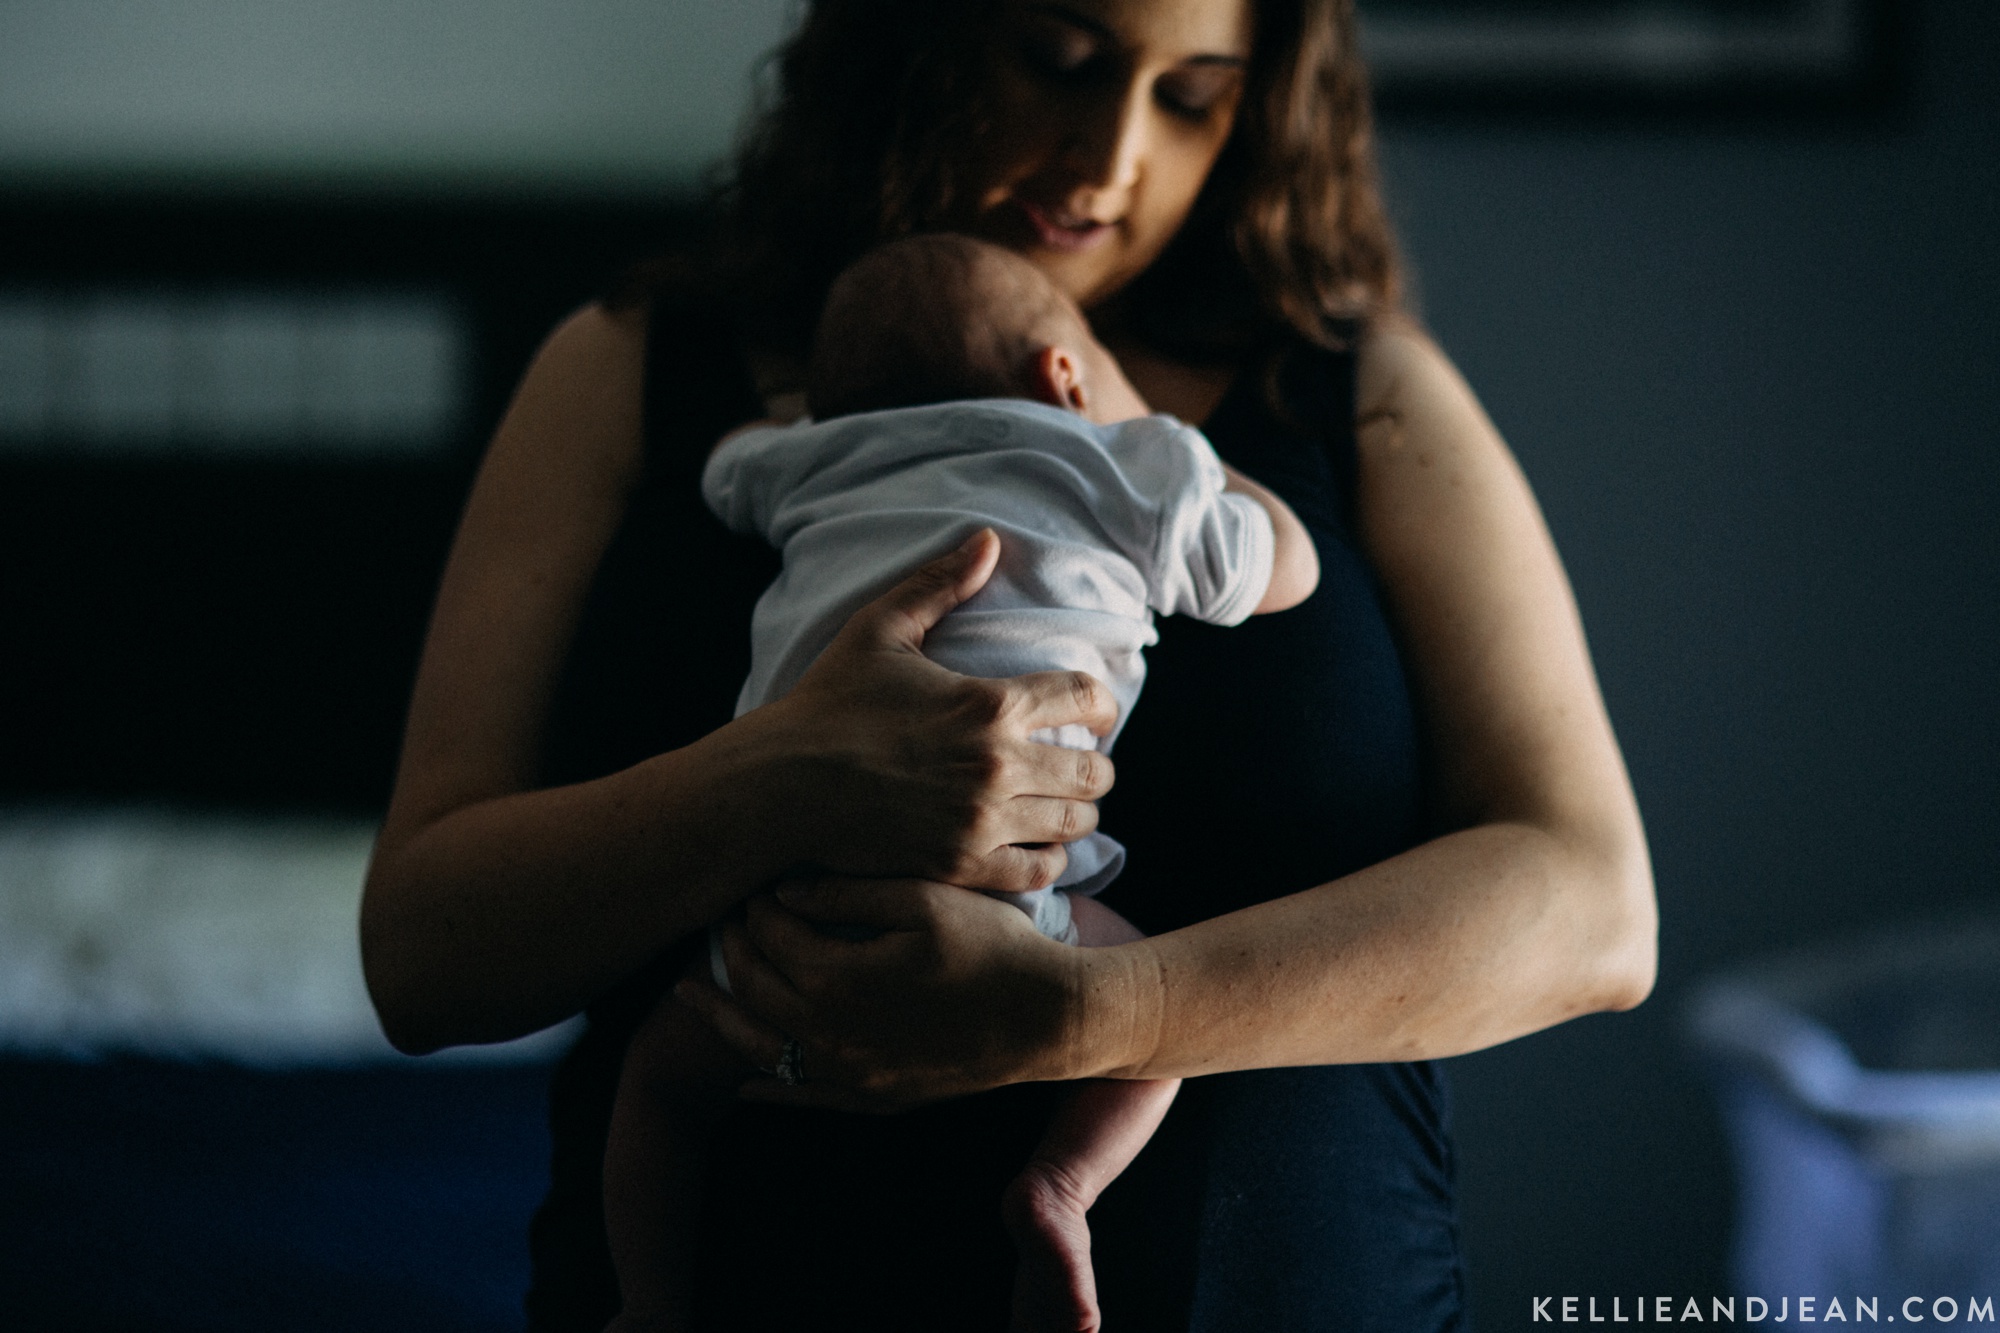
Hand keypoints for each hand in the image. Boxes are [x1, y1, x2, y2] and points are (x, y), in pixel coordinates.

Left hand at [675, 876, 1089, 1111]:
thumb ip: (845, 893)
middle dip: (734, 946)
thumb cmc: (992, 946)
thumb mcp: (922, 898)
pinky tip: (744, 1080)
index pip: (770, 934)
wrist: (1049, 1018)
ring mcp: (851, 1076)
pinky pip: (804, 1097)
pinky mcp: (877, 1098)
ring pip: (763, 1046)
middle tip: (725, 915)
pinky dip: (768, 1086)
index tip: (755, 879)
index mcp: (835, 981)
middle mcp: (830, 1037)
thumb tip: (782, 891)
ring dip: (723, 1015)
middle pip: (757, 986)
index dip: (756, 903)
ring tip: (688, 991)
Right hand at [755, 528, 1118, 892]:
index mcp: (989, 704)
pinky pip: (1039, 871)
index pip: (1088, 699)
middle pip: (1094, 772)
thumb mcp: (880, 629)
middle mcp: (996, 765)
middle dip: (1094, 765)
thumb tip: (989, 538)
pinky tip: (1036, 845)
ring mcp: (981, 821)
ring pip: (1075, 823)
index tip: (1096, 714)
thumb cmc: (827, 704)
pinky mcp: (960, 865)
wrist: (778, 785)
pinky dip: (1048, 859)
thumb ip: (940, 583)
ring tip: (1059, 805)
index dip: (1104, 705)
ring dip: (1076, 812)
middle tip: (1076, 763)